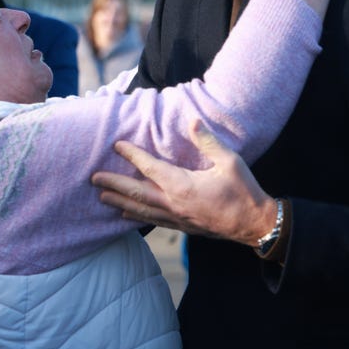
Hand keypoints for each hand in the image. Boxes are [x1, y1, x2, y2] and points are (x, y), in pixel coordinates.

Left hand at [92, 119, 276, 245]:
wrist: (254, 224)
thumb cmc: (243, 190)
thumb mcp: (230, 161)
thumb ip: (209, 141)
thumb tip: (192, 121)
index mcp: (182, 185)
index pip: (149, 168)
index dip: (132, 155)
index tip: (117, 145)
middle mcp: (174, 203)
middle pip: (136, 192)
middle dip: (113, 183)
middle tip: (93, 178)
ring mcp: (176, 217)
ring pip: (140, 209)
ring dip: (119, 201)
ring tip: (101, 196)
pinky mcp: (182, 226)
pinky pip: (152, 220)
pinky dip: (136, 215)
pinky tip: (126, 213)